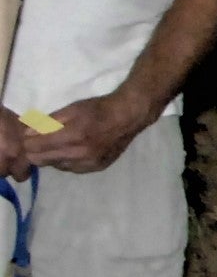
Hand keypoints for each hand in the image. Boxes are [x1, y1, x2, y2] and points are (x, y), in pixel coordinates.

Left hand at [21, 94, 150, 174]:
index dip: (27, 142)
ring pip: (55, 166)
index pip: (36, 147)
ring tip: (60, 144)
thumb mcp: (72, 108)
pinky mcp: (95, 168)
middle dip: (36, 151)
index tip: (27, 136)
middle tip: (39, 141)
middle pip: (42, 160)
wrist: (129, 117)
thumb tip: (27, 133)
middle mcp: (80, 153)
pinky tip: (72, 150)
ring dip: (52, 156)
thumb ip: (48, 121)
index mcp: (73, 135)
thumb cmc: (99, 108)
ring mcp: (88, 163)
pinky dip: (66, 160)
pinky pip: (71, 168)